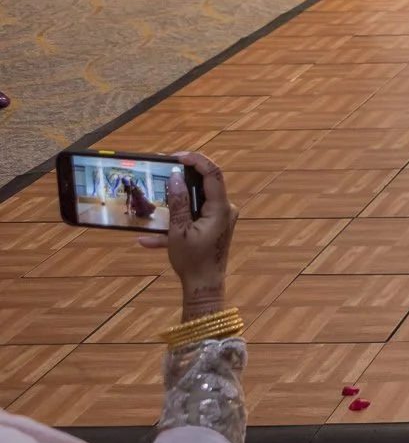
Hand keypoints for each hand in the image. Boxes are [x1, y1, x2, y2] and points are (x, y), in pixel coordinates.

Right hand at [137, 151, 236, 318]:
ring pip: (198, 199)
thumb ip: (178, 203)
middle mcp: (225, 209)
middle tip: (164, 168)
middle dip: (185, 174)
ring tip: (157, 194)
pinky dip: (177, 220)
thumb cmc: (193, 261)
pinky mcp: (214, 225)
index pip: (213, 173)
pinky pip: (195, 215)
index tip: (176, 156)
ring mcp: (221, 217)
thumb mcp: (179, 232)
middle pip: (207, 183)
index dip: (196, 160)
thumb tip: (175, 177)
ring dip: (178, 198)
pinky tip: (149, 239)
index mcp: (221, 208)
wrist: (204, 286)